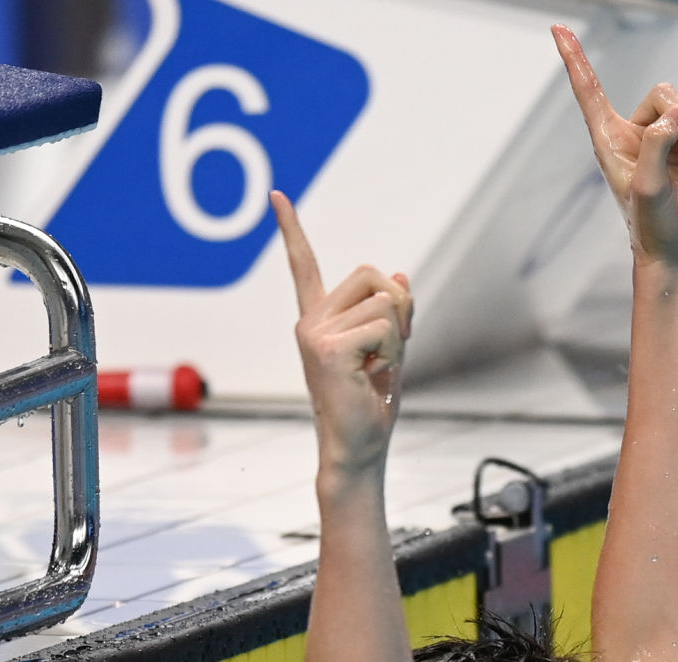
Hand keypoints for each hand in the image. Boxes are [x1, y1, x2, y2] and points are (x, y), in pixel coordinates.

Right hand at [271, 190, 412, 475]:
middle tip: (387, 352)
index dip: (292, 231)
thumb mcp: (388, 354)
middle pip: (371, 273)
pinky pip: (384, 328)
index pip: (304, 267)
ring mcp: (314, 332)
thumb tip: (400, 273)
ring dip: (398, 338)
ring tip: (376, 372)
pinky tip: (371, 378)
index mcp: (319, 320)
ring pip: (385, 302)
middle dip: (397, 305)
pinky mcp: (327, 348)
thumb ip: (392, 316)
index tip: (277, 195)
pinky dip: (392, 354)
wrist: (357, 450)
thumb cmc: (369, 409)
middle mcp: (310, 321)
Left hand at [552, 27, 677, 269]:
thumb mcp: (649, 187)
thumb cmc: (656, 230)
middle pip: (665, 91)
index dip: (575, 59)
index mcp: (610, 142)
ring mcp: (664, 139)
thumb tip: (677, 114)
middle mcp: (635, 135)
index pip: (590, 92)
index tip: (557, 29)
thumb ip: (657, 144)